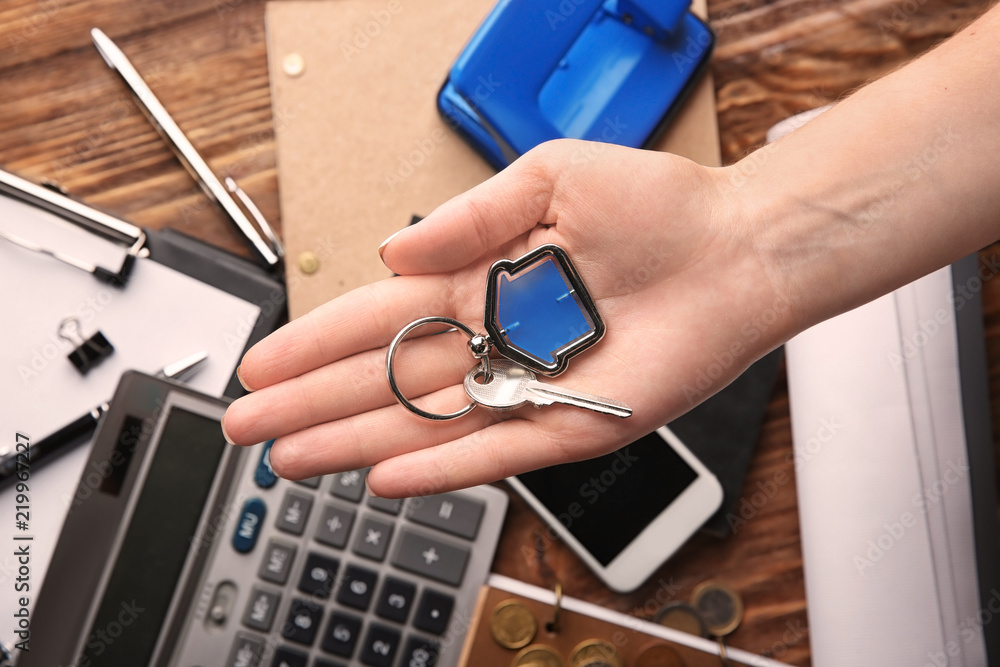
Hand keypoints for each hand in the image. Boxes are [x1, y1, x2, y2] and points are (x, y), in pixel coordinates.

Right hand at [222, 140, 791, 496]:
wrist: (737, 248)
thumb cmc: (656, 206)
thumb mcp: (549, 178)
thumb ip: (469, 218)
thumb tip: (393, 252)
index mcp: (480, 281)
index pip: (376, 319)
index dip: (315, 343)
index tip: (262, 363)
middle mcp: (494, 339)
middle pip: (383, 379)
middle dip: (313, 404)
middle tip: (250, 428)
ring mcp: (528, 386)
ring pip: (425, 424)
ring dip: (356, 443)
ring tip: (293, 461)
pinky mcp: (573, 425)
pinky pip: (496, 452)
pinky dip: (442, 468)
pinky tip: (386, 477)